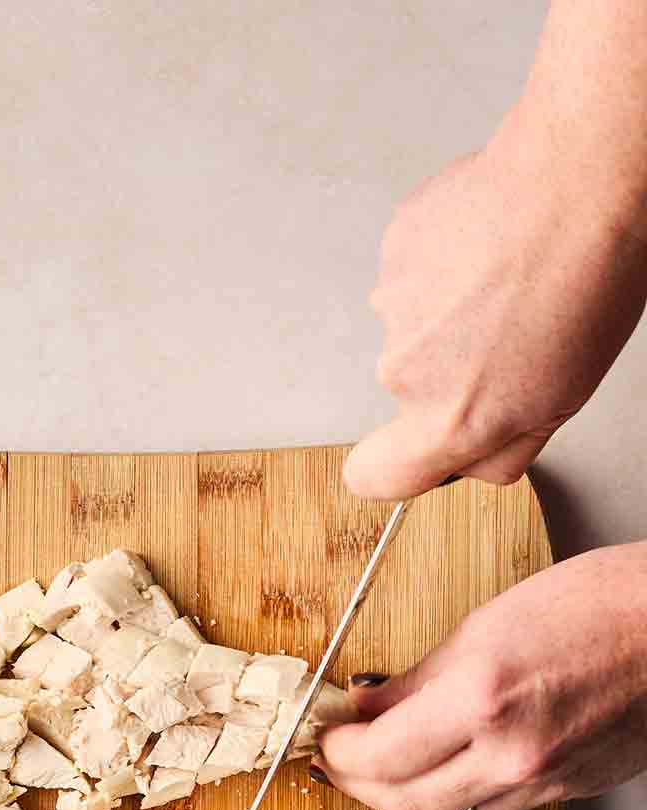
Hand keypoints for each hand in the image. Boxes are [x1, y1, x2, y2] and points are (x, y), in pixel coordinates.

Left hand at [315, 545, 646, 809]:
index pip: (377, 757)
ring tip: (381, 774)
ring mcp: (543, 782)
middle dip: (357, 785)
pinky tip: (439, 779)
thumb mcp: (487, 623)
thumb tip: (365, 705)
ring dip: (400, 803)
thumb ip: (418, 678)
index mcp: (482, 698)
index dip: (338, 753)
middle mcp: (511, 753)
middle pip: (401, 802)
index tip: (326, 737)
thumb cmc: (602, 603)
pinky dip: (452, 806)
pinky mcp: (567, 795)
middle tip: (340, 759)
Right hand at [344, 114, 646, 498]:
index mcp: (450, 419)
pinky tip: (491, 246)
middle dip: (451, 370)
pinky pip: (412, 273)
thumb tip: (473, 456)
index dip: (387, 467)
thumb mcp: (563, 399)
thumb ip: (501, 448)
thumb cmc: (586, 281)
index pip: (374, 475)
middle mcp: (407, 370)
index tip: (404, 454)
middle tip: (511, 330)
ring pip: (415, 327)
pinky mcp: (394, 251)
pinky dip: (446, 264)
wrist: (578, 182)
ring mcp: (393, 306)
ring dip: (451, 312)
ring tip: (507, 279)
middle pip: (411, 390)